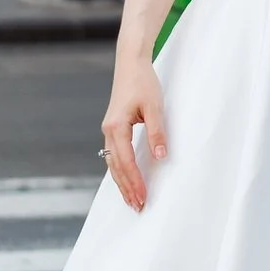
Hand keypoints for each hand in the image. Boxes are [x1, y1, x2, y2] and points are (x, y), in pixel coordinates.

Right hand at [100, 57, 169, 210]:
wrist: (131, 64)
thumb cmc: (143, 82)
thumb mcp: (155, 106)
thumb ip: (157, 132)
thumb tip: (160, 157)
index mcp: (116, 127)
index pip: (126, 162)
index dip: (135, 181)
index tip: (144, 197)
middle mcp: (108, 131)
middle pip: (116, 167)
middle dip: (127, 188)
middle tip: (138, 207)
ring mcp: (108, 130)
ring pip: (112, 164)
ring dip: (122, 182)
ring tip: (131, 200)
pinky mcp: (113, 128)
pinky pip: (114, 155)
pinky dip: (120, 170)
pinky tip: (125, 180)